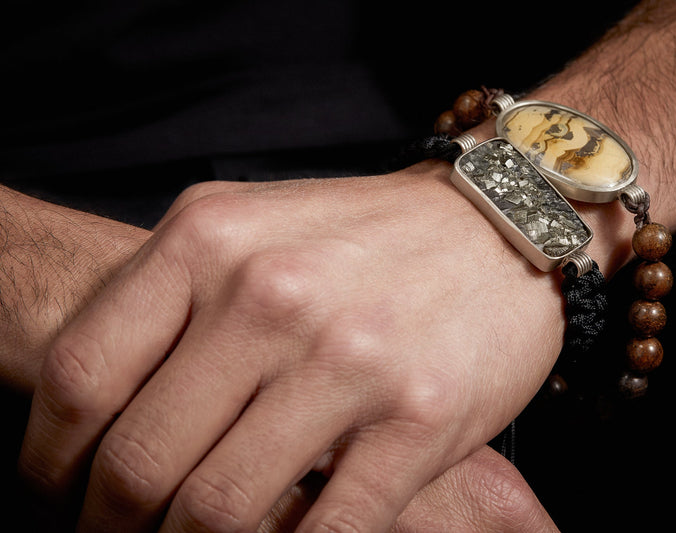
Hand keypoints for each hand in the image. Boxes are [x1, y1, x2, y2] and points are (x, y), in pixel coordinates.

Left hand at [20, 161, 563, 530]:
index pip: (79, 376)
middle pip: (141, 461)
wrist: (494, 225)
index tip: (61, 489)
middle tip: (121, 531)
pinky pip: (325, 532)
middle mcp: (273, 296)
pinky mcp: (420, 420)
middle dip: (112, 523)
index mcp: (210, 240)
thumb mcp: (247, 230)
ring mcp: (351, 361)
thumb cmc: (362, 237)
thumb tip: (95, 420)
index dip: (50, 459)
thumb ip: (169, 303)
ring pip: (220, 511)